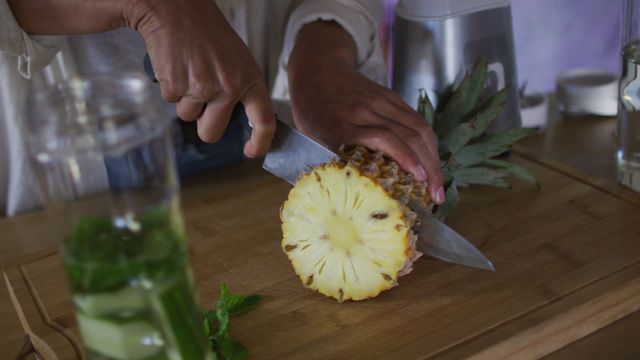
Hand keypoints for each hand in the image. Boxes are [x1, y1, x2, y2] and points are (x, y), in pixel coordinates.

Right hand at [126, 0, 275, 156]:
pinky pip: (171, 102)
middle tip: (199, 98)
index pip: (265, 120)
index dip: (260, 142)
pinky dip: (170, 86)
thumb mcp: (237, 60)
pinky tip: (176, 64)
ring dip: (184, 99)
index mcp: (250, 79)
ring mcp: (203, 88)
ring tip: (188, 68)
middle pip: (211, 132)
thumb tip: (245, 119)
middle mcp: (229, 87)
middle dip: (202, 123)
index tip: (251, 152)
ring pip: (188, 117)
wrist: (176, 8)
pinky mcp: (177, 86)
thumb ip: (241, 89)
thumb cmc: (206, 33)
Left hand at [288, 22, 444, 202]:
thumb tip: (353, 193)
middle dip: (428, 167)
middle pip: (407, 135)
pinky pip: (417, 120)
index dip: (405, 158)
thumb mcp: (310, 139)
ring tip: (438, 184)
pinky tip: (432, 161)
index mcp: (340, 124)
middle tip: (436, 194)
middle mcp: (364, 111)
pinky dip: (428, 143)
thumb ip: (332, 161)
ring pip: (418, 128)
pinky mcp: (391, 97)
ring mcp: (380, 101)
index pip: (381, 138)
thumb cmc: (311, 111)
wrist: (317, 70)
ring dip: (433, 157)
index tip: (419, 181)